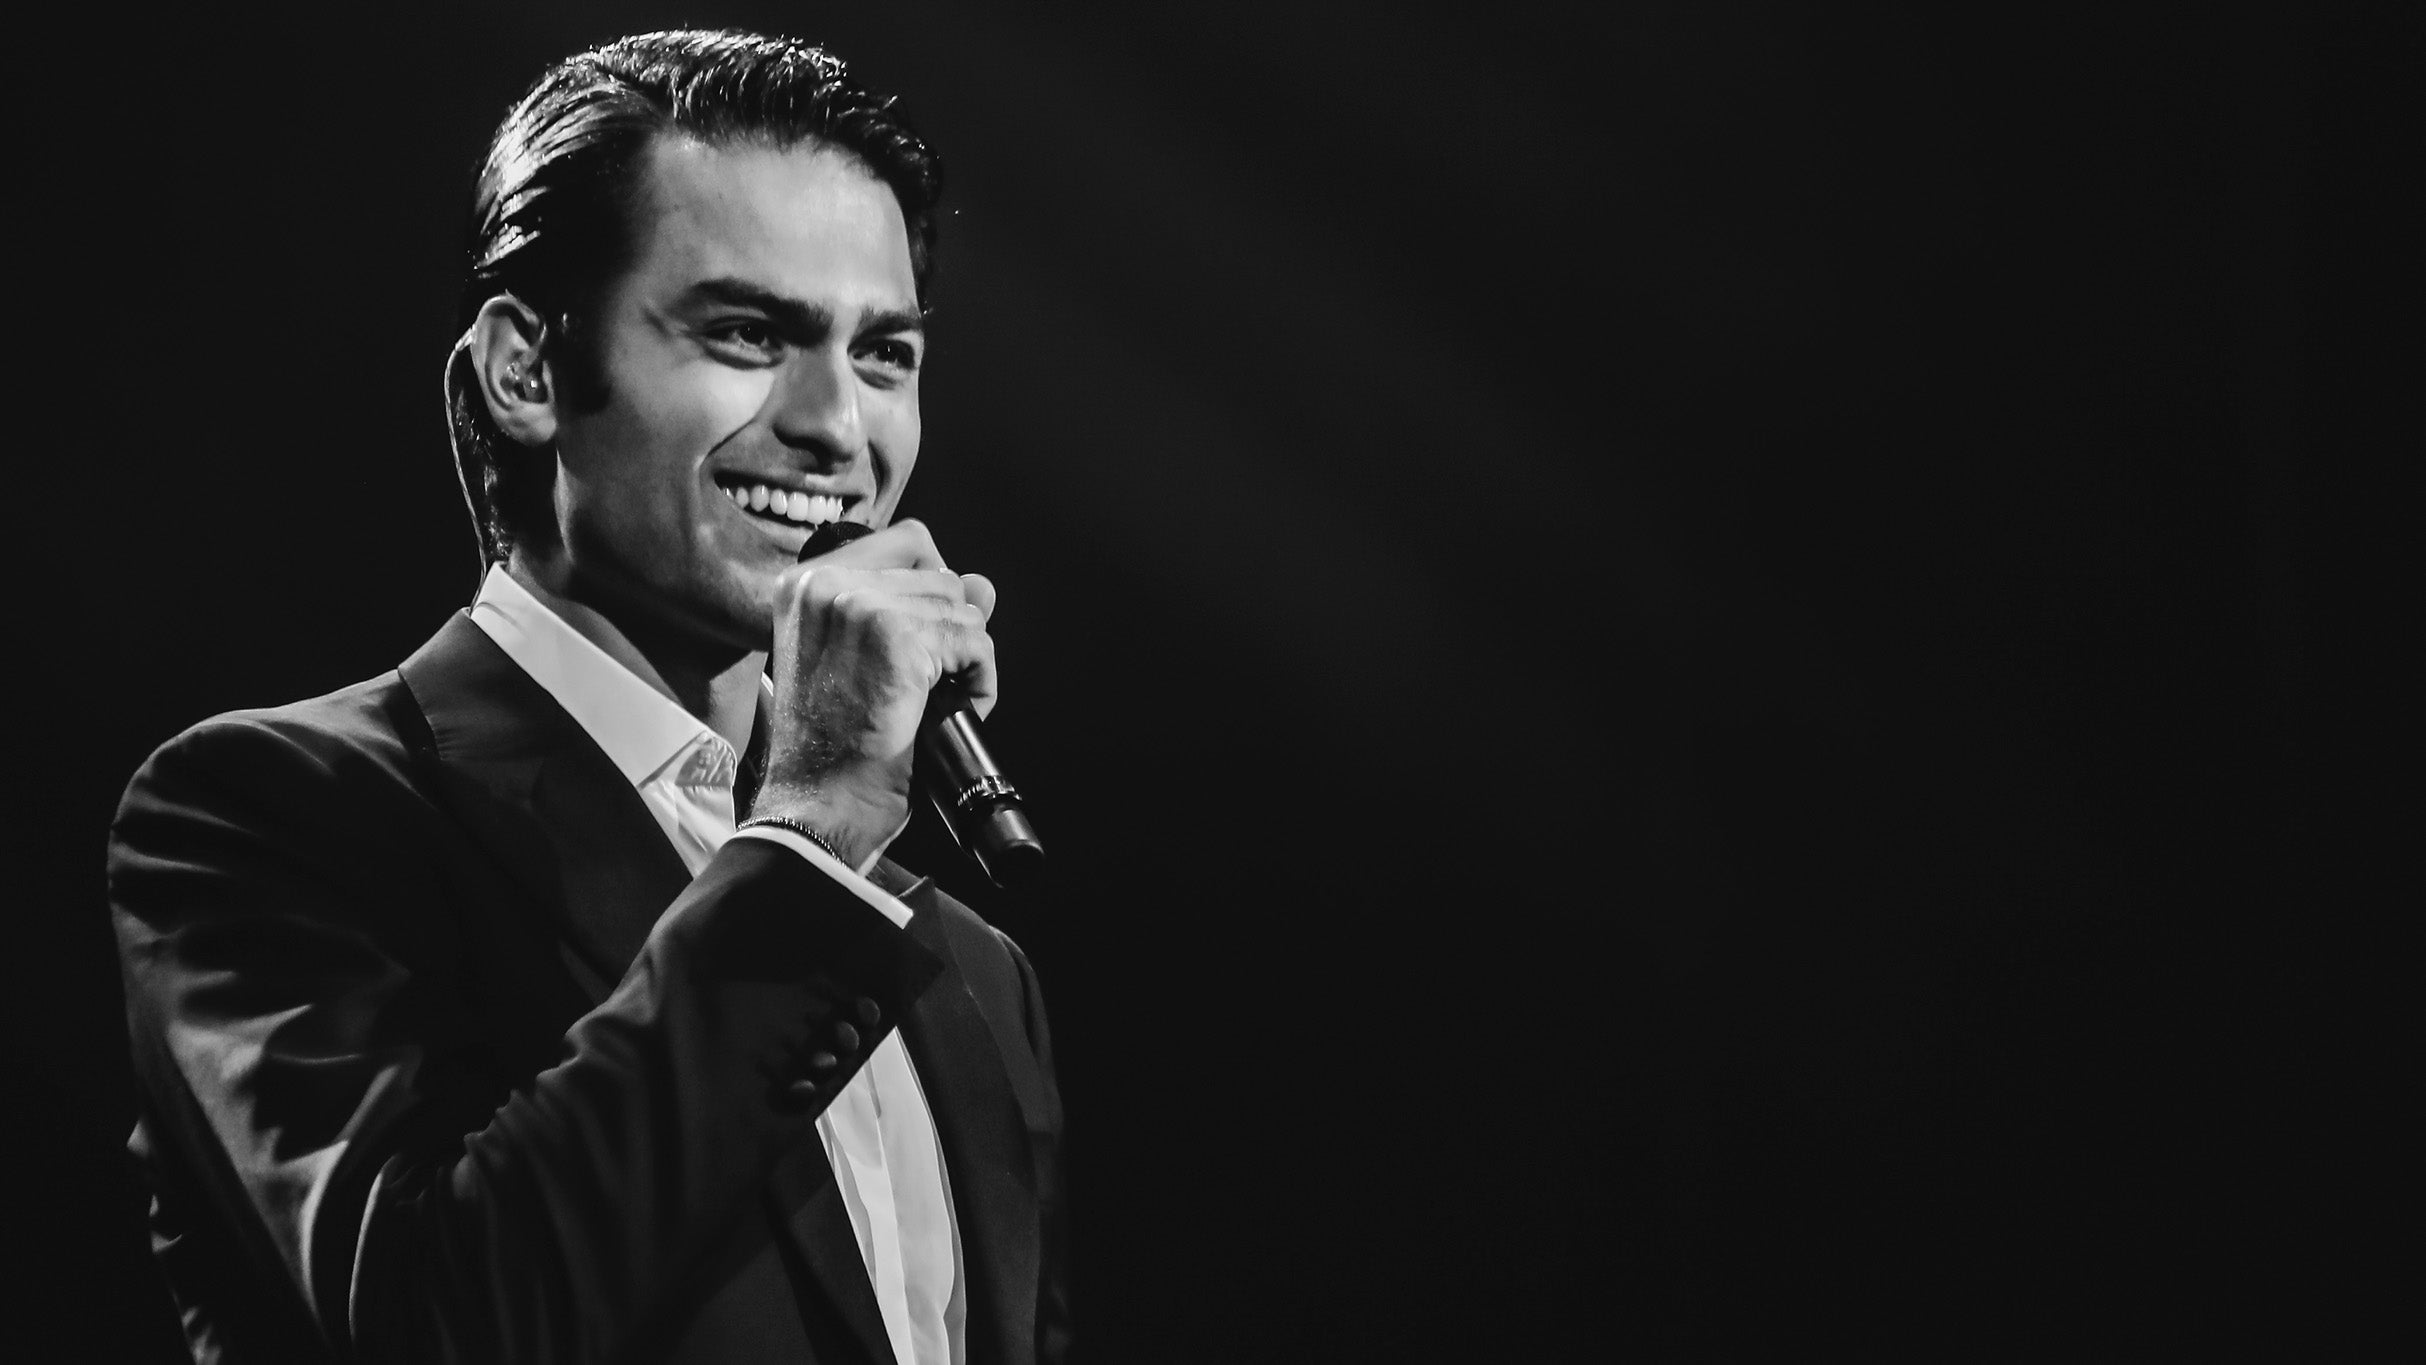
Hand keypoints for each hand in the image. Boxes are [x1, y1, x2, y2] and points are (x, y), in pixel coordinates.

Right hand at [753, 519, 997, 868]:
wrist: (816, 807)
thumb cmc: (833, 749)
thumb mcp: (862, 662)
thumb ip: (919, 611)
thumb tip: (983, 584)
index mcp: (805, 583)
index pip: (906, 541)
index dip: (932, 590)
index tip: (925, 640)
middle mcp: (826, 583)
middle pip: (941, 576)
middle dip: (951, 633)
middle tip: (929, 685)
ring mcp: (861, 607)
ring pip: (962, 608)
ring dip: (966, 659)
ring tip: (936, 702)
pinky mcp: (898, 641)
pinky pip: (975, 641)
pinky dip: (980, 681)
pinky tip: (954, 710)